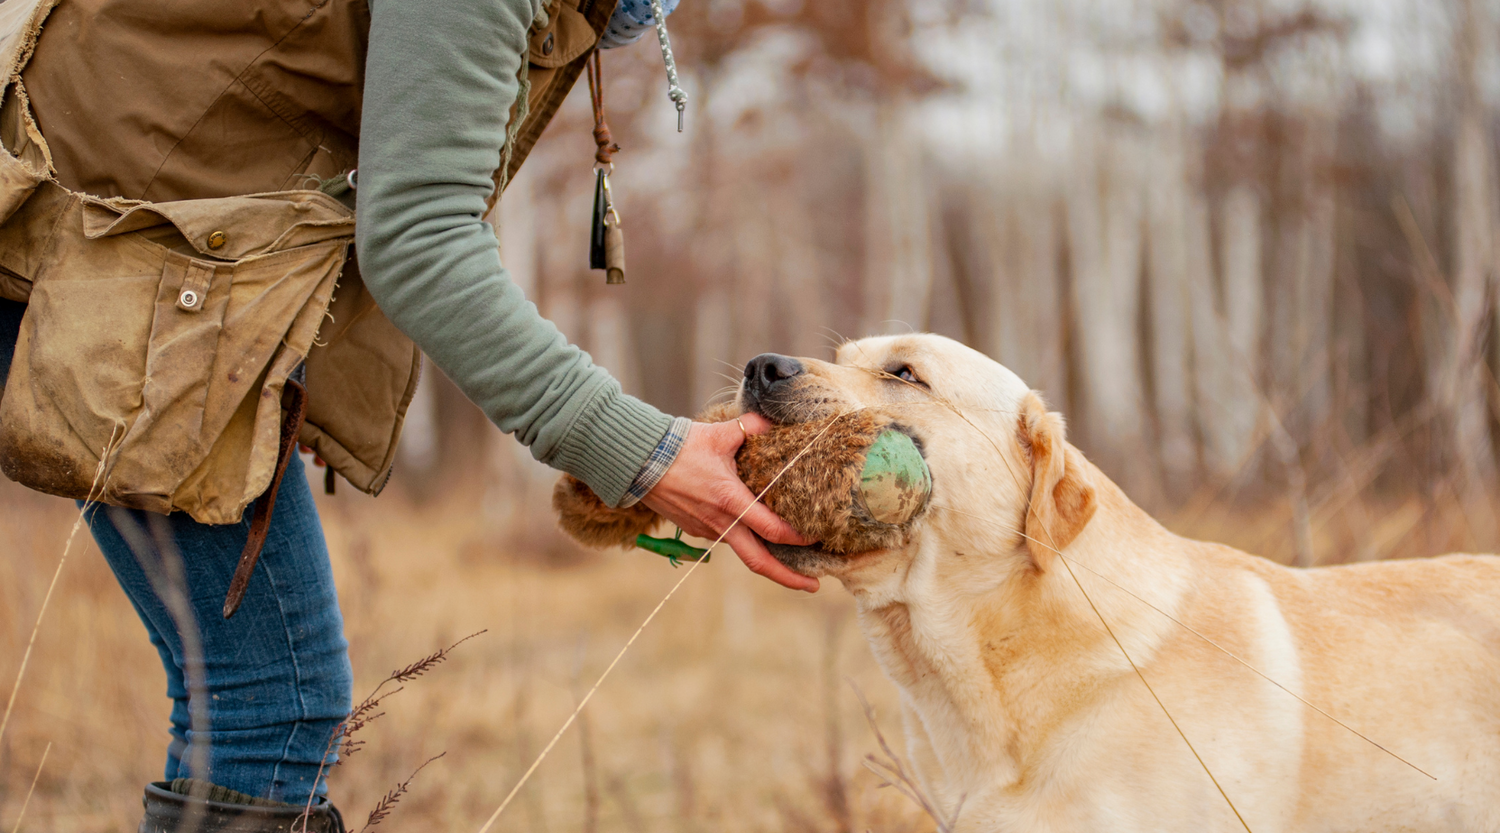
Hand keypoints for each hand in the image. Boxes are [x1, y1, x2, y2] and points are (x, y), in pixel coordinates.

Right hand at [641, 413, 818, 591]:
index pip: (773, 530)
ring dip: (767, 555)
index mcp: (731, 501)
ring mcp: (707, 530)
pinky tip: (755, 529)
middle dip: (789, 578)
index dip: (798, 538)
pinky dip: (745, 539)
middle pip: (759, 563)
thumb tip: (775, 421)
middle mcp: (720, 522)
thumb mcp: (721, 434)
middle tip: (814, 585)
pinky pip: (727, 537)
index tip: (817, 539)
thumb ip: (752, 427)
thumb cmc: (680, 446)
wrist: (640, 462)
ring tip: (790, 552)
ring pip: (743, 549)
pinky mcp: (696, 530)